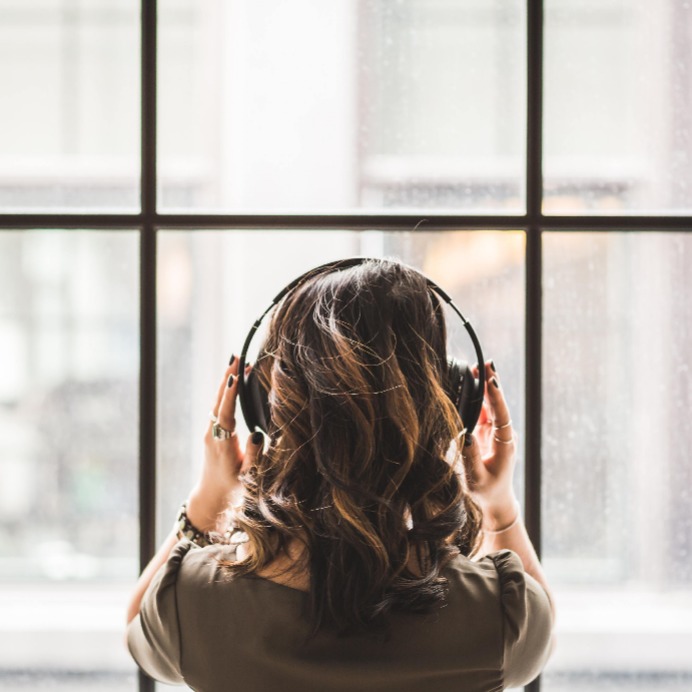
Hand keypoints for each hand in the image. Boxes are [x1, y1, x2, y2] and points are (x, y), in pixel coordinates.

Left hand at [186, 356, 263, 532]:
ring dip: (226, 381)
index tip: (236, 375)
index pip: (226, 413)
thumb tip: (256, 435)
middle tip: (236, 356)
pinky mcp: (212, 431)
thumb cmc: (233, 488)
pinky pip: (219, 406)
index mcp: (222, 444)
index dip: (230, 394)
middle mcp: (213, 434)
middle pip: (218, 400)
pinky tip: (233, 381)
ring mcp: (210, 432)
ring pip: (217, 401)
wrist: (212, 496)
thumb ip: (254, 456)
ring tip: (236, 361)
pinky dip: (226, 391)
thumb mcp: (248, 476)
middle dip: (227, 377)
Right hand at [462, 360, 517, 525]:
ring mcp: (496, 431)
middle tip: (485, 363)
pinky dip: (477, 396)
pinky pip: (483, 410)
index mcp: (505, 443)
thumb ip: (471, 457)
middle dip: (491, 383)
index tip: (491, 380)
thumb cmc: (486, 492)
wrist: (496, 500)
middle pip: (498, 404)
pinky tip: (471, 382)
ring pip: (491, 404)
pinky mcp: (487, 431)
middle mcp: (503, 434)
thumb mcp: (477, 478)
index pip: (501, 415)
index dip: (496, 397)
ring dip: (484, 386)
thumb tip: (464, 434)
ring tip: (477, 367)